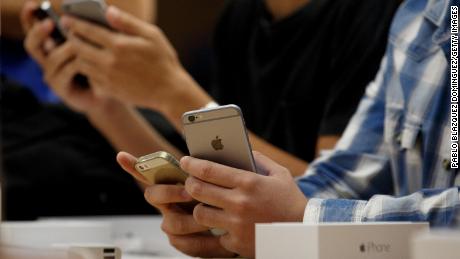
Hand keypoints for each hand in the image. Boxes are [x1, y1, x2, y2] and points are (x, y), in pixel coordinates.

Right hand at [21, 1, 118, 113]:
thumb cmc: (103, 64)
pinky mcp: (61, 87)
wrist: (110, 91)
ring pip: (51, 57)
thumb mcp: (95, 44)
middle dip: (38, 31)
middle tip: (50, 23)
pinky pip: (65, 72)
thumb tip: (87, 16)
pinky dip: (76, 64)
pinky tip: (86, 60)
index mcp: (52, 43)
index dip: (30, 16)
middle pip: (32, 43)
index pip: (33, 27)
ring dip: (65, 48)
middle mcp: (47, 58)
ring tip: (77, 44)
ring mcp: (52, 74)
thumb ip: (86, 30)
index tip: (34, 4)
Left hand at [60, 6, 208, 114]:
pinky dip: (86, 69)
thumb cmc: (163, 61)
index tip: (66, 19)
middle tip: (68, 32)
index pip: (88, 30)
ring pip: (81, 63)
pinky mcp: (109, 89)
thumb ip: (128, 22)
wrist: (169, 91)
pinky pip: (89, 77)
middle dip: (71, 37)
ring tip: (76, 48)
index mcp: (120, 45)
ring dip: (76, 54)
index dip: (75, 23)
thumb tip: (108, 11)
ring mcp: (108, 77)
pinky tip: (89, 64)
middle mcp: (110, 61)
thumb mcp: (152, 35)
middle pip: (79, 47)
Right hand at [116, 152, 234, 257]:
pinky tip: (215, 237)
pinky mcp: (183, 243)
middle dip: (170, 192)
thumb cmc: (227, 198)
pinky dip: (202, 242)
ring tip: (211, 220)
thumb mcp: (221, 181)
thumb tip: (209, 156)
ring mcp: (173, 223)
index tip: (122, 156)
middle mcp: (168, 204)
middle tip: (189, 192)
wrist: (240, 225)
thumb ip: (211, 170)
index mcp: (173, 185)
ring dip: (192, 221)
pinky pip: (185, 245)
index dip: (134, 165)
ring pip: (171, 223)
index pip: (149, 173)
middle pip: (153, 195)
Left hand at [180, 151, 307, 257]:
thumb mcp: (279, 174)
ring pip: (200, 214)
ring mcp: (236, 224)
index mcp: (248, 182)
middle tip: (189, 181)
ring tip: (204, 203)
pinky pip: (214, 234)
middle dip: (189, 183)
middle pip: (198, 190)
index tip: (185, 161)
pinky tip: (221, 223)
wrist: (303, 232)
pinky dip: (216, 228)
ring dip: (199, 207)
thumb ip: (259, 160)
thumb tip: (240, 150)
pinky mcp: (236, 243)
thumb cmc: (291, 201)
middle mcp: (239, 203)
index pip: (209, 170)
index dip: (192, 164)